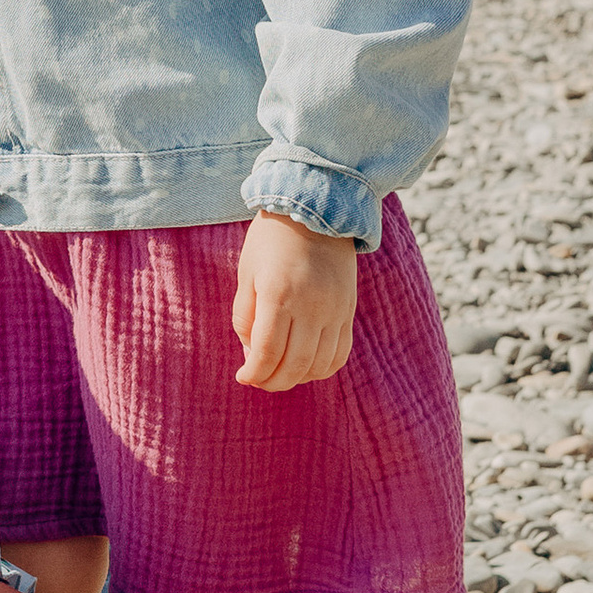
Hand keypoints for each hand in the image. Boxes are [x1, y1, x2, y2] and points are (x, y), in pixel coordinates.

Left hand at [234, 212, 356, 389]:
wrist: (315, 210)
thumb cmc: (271, 241)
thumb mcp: (247, 274)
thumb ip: (246, 318)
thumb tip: (253, 356)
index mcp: (278, 294)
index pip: (267, 352)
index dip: (254, 372)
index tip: (244, 377)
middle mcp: (311, 305)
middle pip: (295, 364)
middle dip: (274, 381)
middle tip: (260, 381)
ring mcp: (335, 309)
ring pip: (319, 364)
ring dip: (298, 378)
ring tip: (280, 374)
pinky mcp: (348, 310)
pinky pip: (340, 353)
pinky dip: (323, 368)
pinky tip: (306, 366)